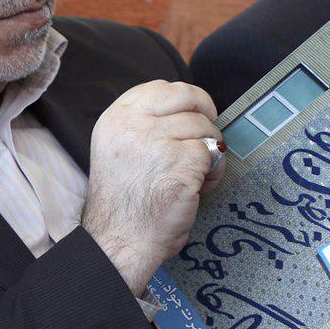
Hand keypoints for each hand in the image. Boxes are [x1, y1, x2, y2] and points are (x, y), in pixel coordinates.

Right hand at [81, 80, 224, 294]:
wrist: (121, 241)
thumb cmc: (125, 205)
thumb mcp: (119, 151)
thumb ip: (143, 127)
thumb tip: (187, 112)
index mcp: (115, 120)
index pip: (158, 87)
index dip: (184, 99)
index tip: (192, 114)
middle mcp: (133, 124)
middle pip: (187, 96)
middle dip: (205, 114)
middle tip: (206, 138)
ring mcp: (157, 140)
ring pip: (204, 127)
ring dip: (209, 152)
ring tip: (196, 177)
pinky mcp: (182, 160)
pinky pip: (214, 153)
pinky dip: (214, 172)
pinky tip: (199, 189)